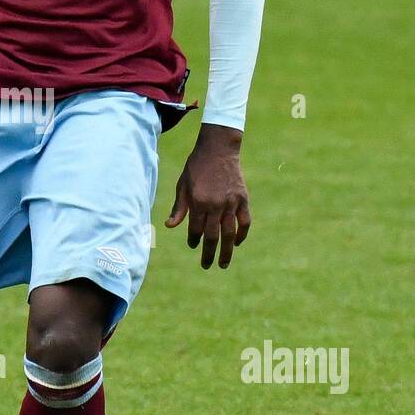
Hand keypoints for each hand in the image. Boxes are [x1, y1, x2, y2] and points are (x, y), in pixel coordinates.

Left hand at [165, 123, 250, 268]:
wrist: (218, 149)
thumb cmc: (196, 167)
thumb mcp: (182, 185)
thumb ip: (179, 207)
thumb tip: (170, 226)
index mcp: (198, 202)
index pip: (195, 229)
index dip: (193, 240)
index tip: (192, 245)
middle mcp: (215, 205)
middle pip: (213, 236)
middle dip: (209, 253)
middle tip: (207, 266)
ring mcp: (231, 203)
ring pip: (230, 233)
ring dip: (226, 251)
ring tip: (223, 264)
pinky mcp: (243, 199)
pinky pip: (244, 222)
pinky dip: (242, 234)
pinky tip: (237, 243)